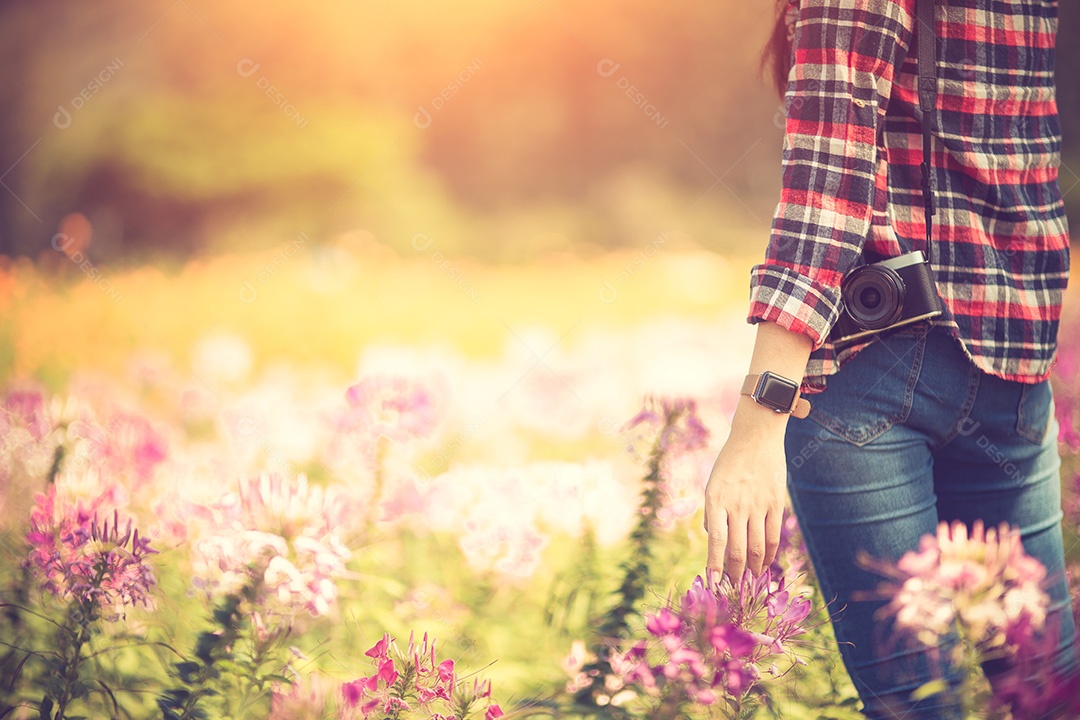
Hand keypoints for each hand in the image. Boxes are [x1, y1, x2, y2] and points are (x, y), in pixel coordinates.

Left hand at [704, 412, 788, 583]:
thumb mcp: (712, 484)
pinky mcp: (775, 503)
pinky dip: (768, 554)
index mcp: (715, 500)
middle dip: (735, 574)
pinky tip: (764, 564)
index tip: (714, 584)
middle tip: (733, 589)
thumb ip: (712, 513)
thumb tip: (714, 540)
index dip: (716, 565)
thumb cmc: (730, 463)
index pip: (716, 541)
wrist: (756, 436)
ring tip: (749, 581)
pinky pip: (772, 536)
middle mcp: (736, 505)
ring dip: (752, 569)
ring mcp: (757, 505)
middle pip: (737, 550)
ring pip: (756, 547)